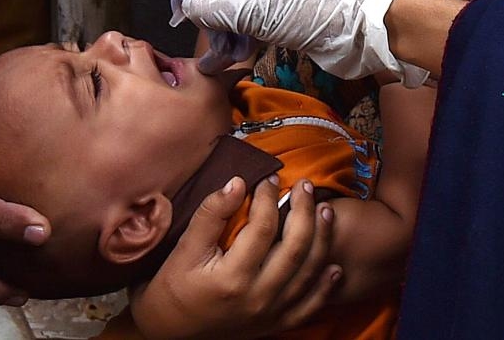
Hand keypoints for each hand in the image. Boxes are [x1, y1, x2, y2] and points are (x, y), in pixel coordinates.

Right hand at [131, 178, 339, 339]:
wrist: (169, 333)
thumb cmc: (173, 287)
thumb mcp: (184, 249)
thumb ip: (211, 215)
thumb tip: (237, 182)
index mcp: (232, 278)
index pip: (262, 228)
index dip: (268, 199)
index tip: (270, 179)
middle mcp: (257, 298)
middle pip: (294, 248)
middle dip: (304, 212)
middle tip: (305, 185)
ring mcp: (270, 314)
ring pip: (308, 274)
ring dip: (322, 240)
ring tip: (326, 211)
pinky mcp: (276, 324)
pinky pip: (309, 307)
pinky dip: (325, 288)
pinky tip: (335, 267)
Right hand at [173, 0, 427, 85]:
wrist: (363, 26)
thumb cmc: (312, 8)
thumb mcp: (249, 9)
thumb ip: (208, 5)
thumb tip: (190, 6)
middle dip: (207, 3)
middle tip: (203, 32)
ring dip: (225, 22)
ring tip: (222, 53)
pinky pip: (257, 5)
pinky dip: (245, 26)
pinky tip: (239, 53)